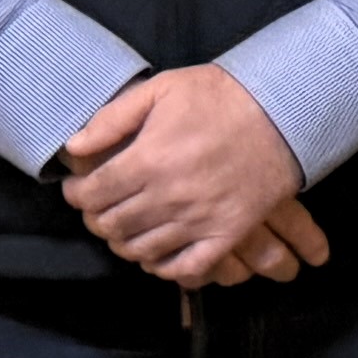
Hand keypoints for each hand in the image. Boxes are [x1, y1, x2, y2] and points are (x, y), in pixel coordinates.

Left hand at [59, 65, 322, 289]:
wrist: (283, 113)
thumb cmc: (220, 97)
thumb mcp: (162, 89)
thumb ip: (113, 118)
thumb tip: (74, 147)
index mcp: (148, 160)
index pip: (93, 194)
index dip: (76, 193)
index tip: (78, 188)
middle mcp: (168, 197)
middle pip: (112, 225)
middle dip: (97, 218)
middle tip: (99, 208)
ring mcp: (198, 220)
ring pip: (142, 249)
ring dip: (124, 242)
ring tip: (125, 228)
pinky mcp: (226, 234)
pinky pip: (186, 268)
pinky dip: (164, 267)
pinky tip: (157, 254)